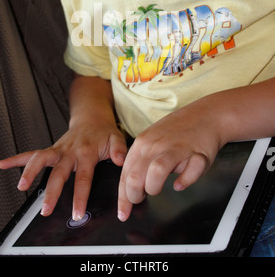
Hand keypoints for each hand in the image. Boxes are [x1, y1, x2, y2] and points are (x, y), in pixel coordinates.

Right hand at [0, 120, 126, 220]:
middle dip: (51, 192)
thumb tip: (120, 160)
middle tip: (46, 209)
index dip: (80, 196)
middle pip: (58, 173)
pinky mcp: (51, 150)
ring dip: (29, 171)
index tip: (77, 212)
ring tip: (21, 186)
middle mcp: (70, 151)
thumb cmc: (103, 131)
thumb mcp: (116, 137)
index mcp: (86, 152)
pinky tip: (3, 164)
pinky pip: (32, 153)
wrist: (91, 117)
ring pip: (40, 159)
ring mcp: (58, 150)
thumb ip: (119, 149)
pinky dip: (17, 159)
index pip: (83, 177)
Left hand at [117, 96, 222, 221]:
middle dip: (135, 196)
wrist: (206, 115)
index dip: (123, 198)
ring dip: (154, 187)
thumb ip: (140, 161)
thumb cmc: (179, 131)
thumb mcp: (152, 141)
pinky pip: (188, 174)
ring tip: (158, 188)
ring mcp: (175, 148)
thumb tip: (130, 188)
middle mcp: (155, 145)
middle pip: (136, 177)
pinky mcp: (196, 153)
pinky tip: (181, 183)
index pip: (126, 174)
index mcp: (142, 144)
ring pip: (156, 173)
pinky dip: (184, 182)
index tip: (123, 213)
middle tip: (142, 198)